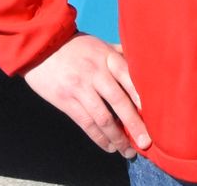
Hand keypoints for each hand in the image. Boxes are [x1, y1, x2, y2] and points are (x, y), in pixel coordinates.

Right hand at [22, 33, 152, 158]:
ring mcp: (79, 88)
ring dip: (117, 138)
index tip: (155, 115)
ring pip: (103, 118)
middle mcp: (95, 72)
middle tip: (146, 142)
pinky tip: (109, 147)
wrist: (41, 47)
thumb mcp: (98, 44)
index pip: (129, 78)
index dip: (142, 98)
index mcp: (106, 57)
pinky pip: (86, 124)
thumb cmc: (74, 46)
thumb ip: (118, 55)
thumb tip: (142, 66)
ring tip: (128, 151)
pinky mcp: (66, 101)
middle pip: (119, 101)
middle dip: (134, 124)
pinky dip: (99, 138)